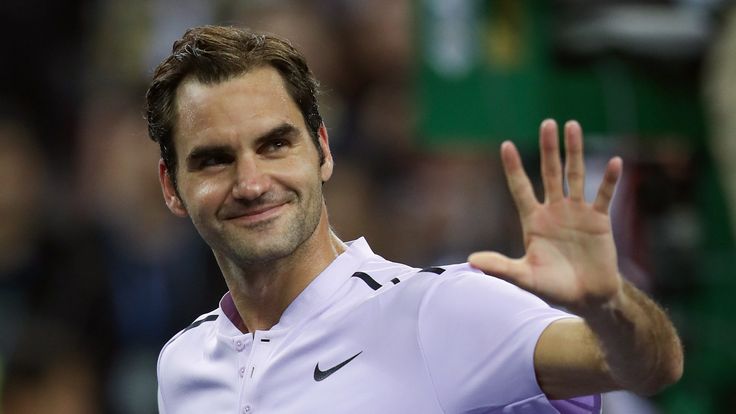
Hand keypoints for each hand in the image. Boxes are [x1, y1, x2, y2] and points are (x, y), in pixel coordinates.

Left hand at [469, 119, 623, 313]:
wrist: (587, 299)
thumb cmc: (553, 288)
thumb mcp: (525, 277)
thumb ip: (501, 267)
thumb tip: (471, 261)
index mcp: (533, 221)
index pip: (521, 188)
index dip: (514, 168)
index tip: (506, 146)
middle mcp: (554, 211)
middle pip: (550, 172)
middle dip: (548, 148)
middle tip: (547, 123)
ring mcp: (577, 213)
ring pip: (575, 175)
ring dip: (575, 152)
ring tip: (573, 125)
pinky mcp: (599, 221)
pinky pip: (604, 195)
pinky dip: (609, 180)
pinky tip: (613, 161)